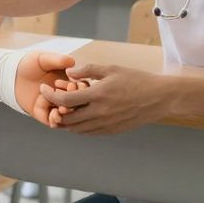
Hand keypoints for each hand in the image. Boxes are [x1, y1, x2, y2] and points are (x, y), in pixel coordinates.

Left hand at [12, 52, 76, 125]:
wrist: (11, 74)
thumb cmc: (28, 64)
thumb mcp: (43, 59)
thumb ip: (57, 60)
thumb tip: (72, 61)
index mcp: (68, 82)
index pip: (81, 88)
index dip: (80, 88)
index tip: (74, 86)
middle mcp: (64, 96)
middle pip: (76, 103)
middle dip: (74, 103)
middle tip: (68, 101)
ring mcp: (55, 106)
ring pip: (67, 115)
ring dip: (66, 113)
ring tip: (61, 110)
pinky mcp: (44, 115)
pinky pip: (54, 122)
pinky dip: (56, 120)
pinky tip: (54, 115)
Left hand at [40, 63, 172, 134]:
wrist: (160, 98)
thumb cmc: (136, 80)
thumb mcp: (111, 69)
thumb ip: (87, 70)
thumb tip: (68, 73)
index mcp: (98, 96)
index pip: (64, 99)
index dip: (50, 95)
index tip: (44, 88)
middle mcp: (100, 113)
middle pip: (67, 118)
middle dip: (54, 110)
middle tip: (49, 102)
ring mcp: (107, 124)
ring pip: (77, 129)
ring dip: (65, 122)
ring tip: (59, 112)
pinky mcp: (113, 131)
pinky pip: (89, 133)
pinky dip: (79, 128)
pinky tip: (77, 120)